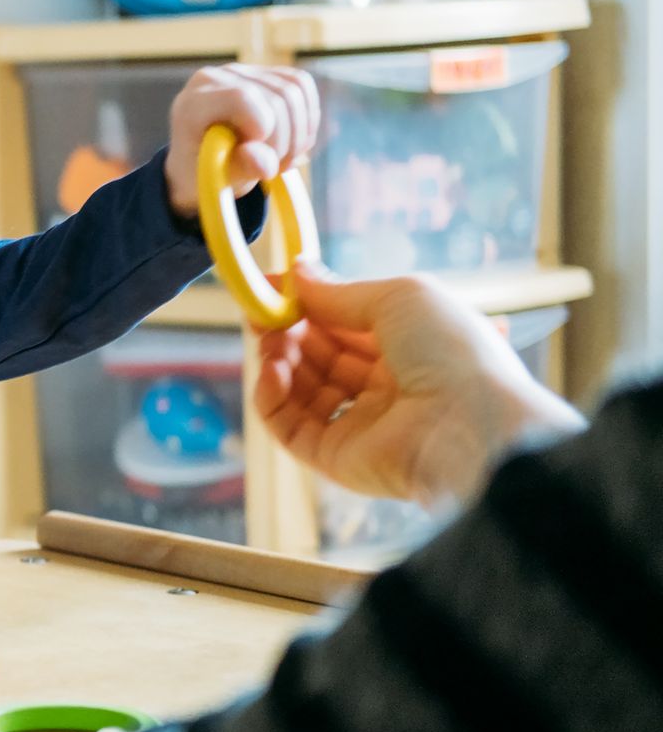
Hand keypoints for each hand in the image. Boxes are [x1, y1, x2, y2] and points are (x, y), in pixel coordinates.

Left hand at [164, 64, 320, 217]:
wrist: (204, 158)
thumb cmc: (205, 169)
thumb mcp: (218, 177)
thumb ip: (241, 168)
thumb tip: (265, 163)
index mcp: (194, 103)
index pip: (240, 97)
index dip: (263, 126)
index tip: (260, 156)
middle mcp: (216, 78)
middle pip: (276, 97)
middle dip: (285, 142)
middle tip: (275, 169)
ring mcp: (241, 71)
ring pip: (294, 91)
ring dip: (299, 134)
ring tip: (282, 160)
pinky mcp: (265, 73)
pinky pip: (302, 85)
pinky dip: (306, 118)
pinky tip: (293, 142)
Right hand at [254, 261, 584, 504]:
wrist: (470, 425)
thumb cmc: (451, 351)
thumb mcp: (397, 297)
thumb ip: (339, 291)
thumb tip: (296, 273)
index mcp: (408, 347)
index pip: (344, 325)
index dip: (308, 306)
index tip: (272, 289)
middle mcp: (384, 387)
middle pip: (318, 356)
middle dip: (287, 332)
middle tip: (261, 313)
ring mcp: (359, 424)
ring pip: (299, 390)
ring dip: (277, 361)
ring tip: (271, 343)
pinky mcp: (336, 458)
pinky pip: (289, 428)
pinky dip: (271, 399)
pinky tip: (272, 372)